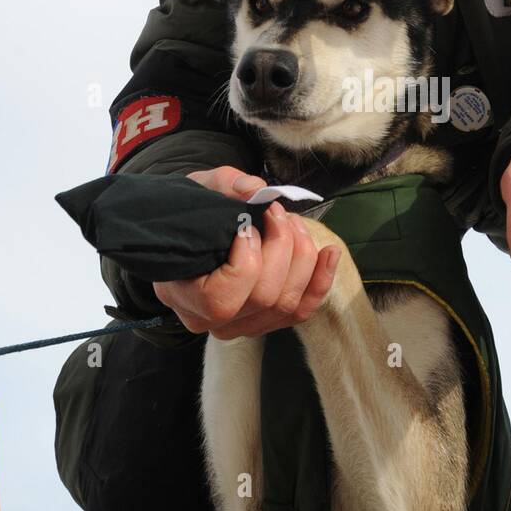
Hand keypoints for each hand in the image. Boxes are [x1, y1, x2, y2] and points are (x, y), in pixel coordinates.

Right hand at [152, 166, 341, 338]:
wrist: (191, 230)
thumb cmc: (192, 212)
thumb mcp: (200, 189)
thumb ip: (224, 185)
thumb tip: (256, 189)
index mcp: (181, 293)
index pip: (221, 300)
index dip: (246, 260)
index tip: (247, 223)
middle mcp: (208, 320)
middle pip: (264, 298)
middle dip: (282, 247)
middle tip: (276, 212)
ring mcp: (239, 325)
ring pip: (287, 304)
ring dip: (302, 258)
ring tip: (294, 223)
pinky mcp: (264, 321)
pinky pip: (301, 311)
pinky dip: (320, 281)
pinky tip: (329, 253)